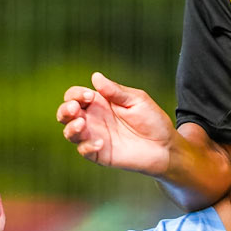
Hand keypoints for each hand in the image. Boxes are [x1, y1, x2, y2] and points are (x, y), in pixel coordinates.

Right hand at [57, 74, 175, 175]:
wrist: (165, 147)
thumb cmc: (153, 121)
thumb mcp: (136, 100)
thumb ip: (116, 91)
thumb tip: (95, 77)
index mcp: (99, 103)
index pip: (75, 95)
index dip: (77, 94)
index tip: (90, 96)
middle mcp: (93, 119)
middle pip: (65, 113)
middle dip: (65, 109)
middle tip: (75, 109)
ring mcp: (95, 136)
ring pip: (69, 132)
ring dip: (70, 127)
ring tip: (82, 124)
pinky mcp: (100, 154)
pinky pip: (84, 150)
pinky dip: (87, 146)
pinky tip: (100, 143)